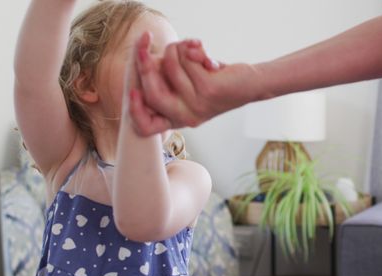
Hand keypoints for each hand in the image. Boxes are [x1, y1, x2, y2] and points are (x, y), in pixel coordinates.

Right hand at [130, 33, 265, 135]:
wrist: (249, 84)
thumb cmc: (215, 81)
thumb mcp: (187, 83)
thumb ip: (165, 77)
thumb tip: (145, 60)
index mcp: (177, 118)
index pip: (146, 127)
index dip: (134, 111)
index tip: (133, 92)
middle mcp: (186, 117)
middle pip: (151, 92)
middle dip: (144, 63)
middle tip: (144, 41)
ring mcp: (197, 105)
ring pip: (169, 67)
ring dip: (177, 49)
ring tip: (191, 48)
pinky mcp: (208, 90)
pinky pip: (186, 60)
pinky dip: (192, 48)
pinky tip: (203, 51)